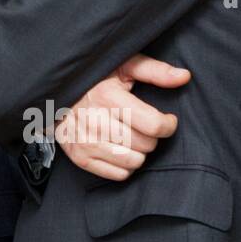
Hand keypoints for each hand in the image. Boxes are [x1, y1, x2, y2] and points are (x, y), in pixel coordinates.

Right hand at [54, 54, 190, 181]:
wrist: (56, 95)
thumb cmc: (96, 80)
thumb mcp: (123, 67)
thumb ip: (154, 70)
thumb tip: (184, 76)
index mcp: (108, 96)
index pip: (153, 125)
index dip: (168, 124)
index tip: (166, 119)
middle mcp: (95, 121)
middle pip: (146, 145)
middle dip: (151, 137)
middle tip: (142, 126)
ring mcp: (86, 142)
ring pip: (134, 162)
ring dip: (138, 151)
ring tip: (131, 137)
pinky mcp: (80, 157)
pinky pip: (119, 174)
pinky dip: (125, 165)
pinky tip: (119, 148)